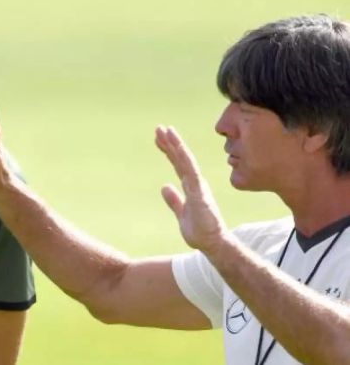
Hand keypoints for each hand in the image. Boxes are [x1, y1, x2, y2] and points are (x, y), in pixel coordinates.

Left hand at [155, 126, 228, 251]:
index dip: (169, 150)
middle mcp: (195, 183)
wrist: (212, 244)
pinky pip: (192, 173)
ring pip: (186, 161)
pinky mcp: (200, 194)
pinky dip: (185, 160)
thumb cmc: (200, 231)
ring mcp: (198, 187)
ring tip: (167, 131)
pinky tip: (178, 149)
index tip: (159, 138)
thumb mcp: (181, 213)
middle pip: (181, 158)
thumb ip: (174, 200)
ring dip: (176, 146)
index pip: (178, 164)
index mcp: (191, 186)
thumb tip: (165, 186)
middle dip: (170, 143)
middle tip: (159, 128)